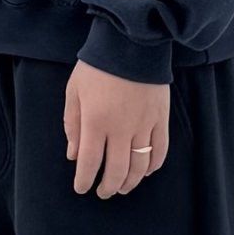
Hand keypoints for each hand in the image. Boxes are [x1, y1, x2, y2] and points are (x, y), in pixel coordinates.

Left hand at [63, 60, 169, 197]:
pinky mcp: (160, 118)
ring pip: (139, 165)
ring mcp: (144, 124)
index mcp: (96, 121)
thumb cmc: (97, 65)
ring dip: (130, 181)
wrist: (131, 41)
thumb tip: (74, 155)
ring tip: (123, 187)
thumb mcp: (74, 92)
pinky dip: (153, 165)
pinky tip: (146, 171)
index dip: (85, 180)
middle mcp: (121, 128)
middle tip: (103, 192)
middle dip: (108, 187)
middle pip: (117, 170)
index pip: (90, 162)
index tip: (82, 188)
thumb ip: (73, 125)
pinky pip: (160, 149)